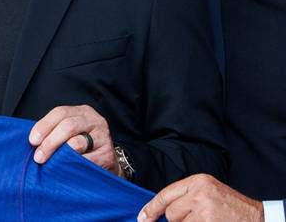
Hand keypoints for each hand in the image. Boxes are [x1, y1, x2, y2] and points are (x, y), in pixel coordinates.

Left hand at [29, 104, 120, 176]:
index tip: (32, 140)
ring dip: (59, 154)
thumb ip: (54, 131)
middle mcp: (94, 120)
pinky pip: (86, 160)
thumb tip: (32, 142)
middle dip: (49, 142)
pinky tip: (65, 169)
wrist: (107, 160)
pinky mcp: (107, 154)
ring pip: (77, 143)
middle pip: (68, 126)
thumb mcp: (69, 132)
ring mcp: (103, 136)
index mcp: (82, 111)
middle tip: (38, 157)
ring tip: (50, 163)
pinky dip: (73, 165)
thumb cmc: (82, 144)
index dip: (43, 126)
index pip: (60, 112)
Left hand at [138, 174, 262, 221]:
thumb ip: (186, 196)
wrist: (256, 217)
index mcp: (197, 181)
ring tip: (206, 220)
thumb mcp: (208, 191)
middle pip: (171, 212)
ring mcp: (204, 210)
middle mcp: (199, 193)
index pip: (165, 194)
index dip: (151, 208)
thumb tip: (160, 210)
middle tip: (197, 218)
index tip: (143, 218)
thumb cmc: (230, 206)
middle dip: (178, 220)